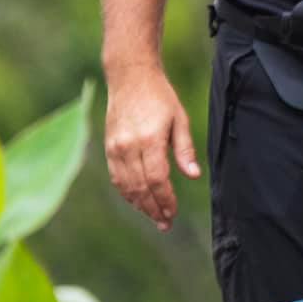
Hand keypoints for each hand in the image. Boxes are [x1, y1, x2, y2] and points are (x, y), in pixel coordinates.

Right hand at [104, 65, 197, 230]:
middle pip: (140, 188)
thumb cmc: (160, 96)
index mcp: (149, 140)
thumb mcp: (180, 118)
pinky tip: (138, 201)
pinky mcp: (108, 148)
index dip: (166, 200)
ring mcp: (115, 148)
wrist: (130, 77)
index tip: (173, 213)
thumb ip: (185, 149)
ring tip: (154, 217)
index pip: (157, 180)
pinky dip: (127, 193)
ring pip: (126, 186)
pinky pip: (116, 178)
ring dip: (139, 205)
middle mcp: (128, 147)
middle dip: (153, 209)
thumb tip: (194, 176)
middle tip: (165, 224)